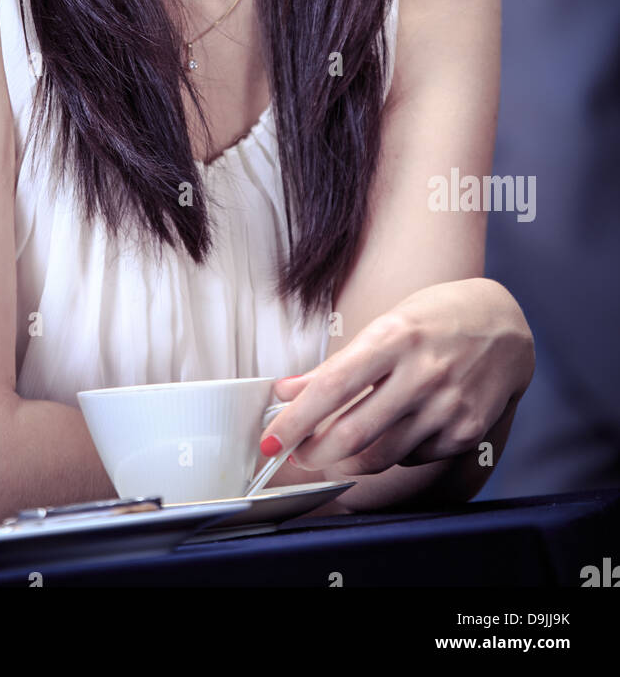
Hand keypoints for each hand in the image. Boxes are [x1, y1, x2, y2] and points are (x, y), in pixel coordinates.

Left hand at [262, 278, 534, 476]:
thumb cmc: (437, 317)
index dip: (296, 419)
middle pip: (353, 432)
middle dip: (313, 453)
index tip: (270, 440)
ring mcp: (447, 406)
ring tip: (335, 447)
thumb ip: (337, 364)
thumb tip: (287, 390)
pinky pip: (413, 457)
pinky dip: (393, 453)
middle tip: (295, 455)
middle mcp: (423, 372)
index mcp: (395, 336)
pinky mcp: (465, 431)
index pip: (333, 387)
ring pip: (380, 455)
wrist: (506, 324)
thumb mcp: (385, 324)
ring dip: (347, 459)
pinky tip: (393, 431)